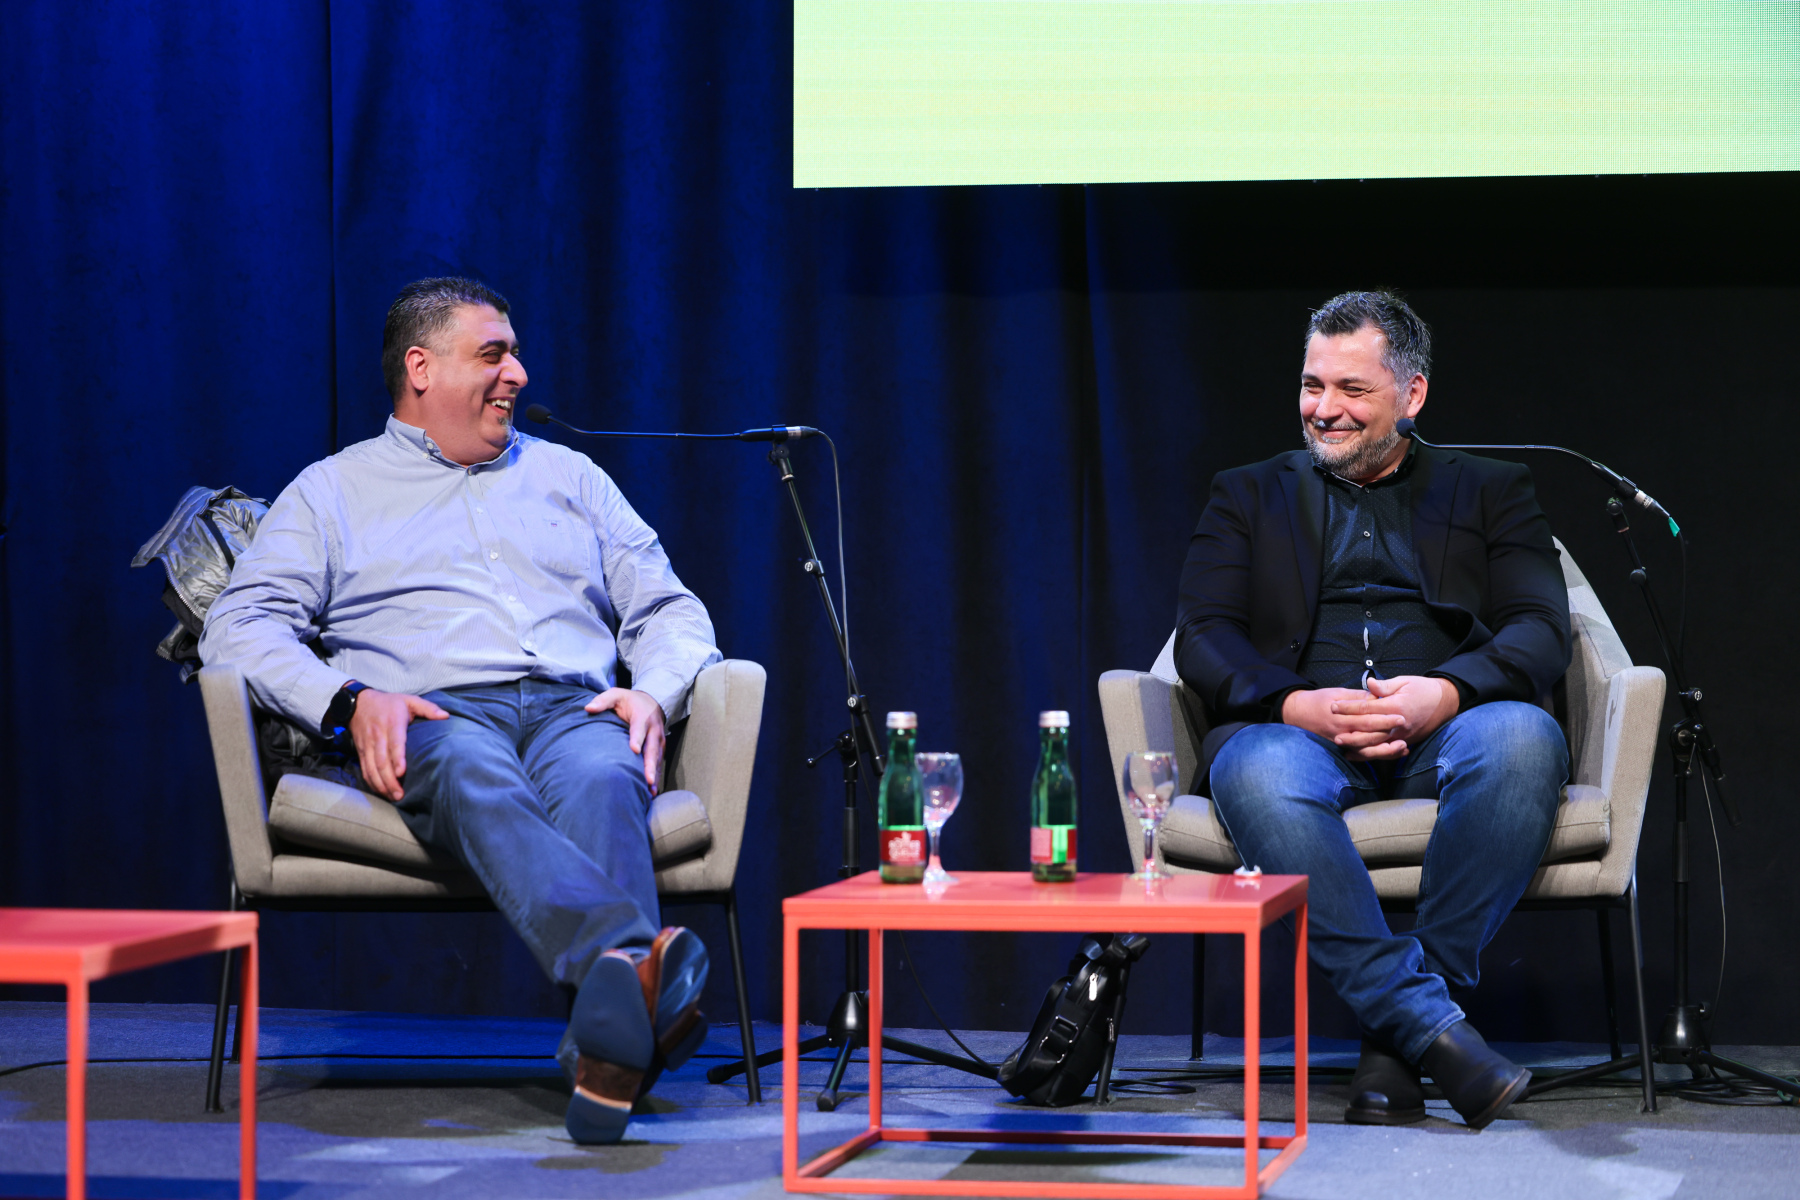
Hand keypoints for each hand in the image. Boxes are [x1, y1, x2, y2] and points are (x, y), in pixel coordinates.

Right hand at [349, 689, 448, 801]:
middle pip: (382, 761)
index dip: (397, 758)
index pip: (394, 743)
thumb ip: (428, 708)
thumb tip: (446, 716)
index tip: (402, 772)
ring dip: (381, 784)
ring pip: (372, 768)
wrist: (358, 703)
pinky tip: (381, 791)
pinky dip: (372, 782)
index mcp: (392, 722)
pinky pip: (365, 769)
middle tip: (400, 794)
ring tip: (393, 796)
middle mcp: (378, 735)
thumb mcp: (409, 700)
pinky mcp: (362, 751)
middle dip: (390, 780)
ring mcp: (368, 745)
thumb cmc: (388, 703)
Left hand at [585, 688, 667, 793]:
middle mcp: (653, 729)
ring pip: (657, 758)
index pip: (639, 729)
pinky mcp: (660, 748)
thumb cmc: (629, 701)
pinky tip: (652, 791)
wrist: (651, 701)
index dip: (637, 739)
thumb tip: (588, 708)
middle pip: (652, 748)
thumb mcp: (616, 694)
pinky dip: (656, 776)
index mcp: (642, 716)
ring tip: (651, 790)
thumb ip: (603, 701)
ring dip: (655, 774)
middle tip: (647, 779)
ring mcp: (659, 740)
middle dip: (650, 765)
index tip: (634, 750)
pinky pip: (659, 763)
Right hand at [1281, 686, 1406, 759]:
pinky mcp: (1342, 749)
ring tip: (1402, 746)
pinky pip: (1362, 755)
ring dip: (1385, 749)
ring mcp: (1341, 742)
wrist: (1298, 714)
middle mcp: (1342, 731)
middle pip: (1368, 733)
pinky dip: (1377, 755)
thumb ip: (1358, 696)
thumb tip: (1377, 696)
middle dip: (1388, 731)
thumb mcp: (1337, 693)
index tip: (1400, 715)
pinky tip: (1392, 753)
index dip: (1384, 717)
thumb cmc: (1319, 700)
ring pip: (1366, 749)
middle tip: (1405, 728)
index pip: (1366, 717)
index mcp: (1341, 715)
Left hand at [1327, 676, 1460, 760]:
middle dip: (1350, 731)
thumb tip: (1368, 683)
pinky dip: (1370, 753)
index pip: (1367, 708)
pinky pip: (1385, 750)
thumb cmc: (1423, 689)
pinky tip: (1357, 754)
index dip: (1348, 707)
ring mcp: (1403, 735)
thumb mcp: (1404, 681)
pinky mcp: (1406, 742)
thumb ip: (1385, 685)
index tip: (1333, 706)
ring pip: (1377, 744)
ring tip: (1341, 744)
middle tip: (1333, 731)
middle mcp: (1399, 724)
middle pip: (1370, 730)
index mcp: (1396, 706)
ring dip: (1358, 745)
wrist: (1446, 702)